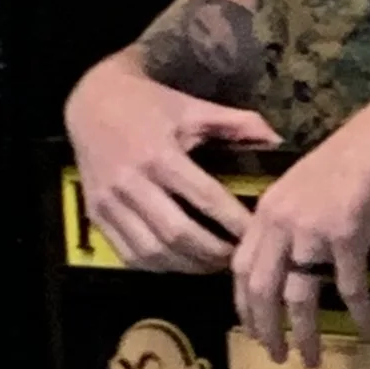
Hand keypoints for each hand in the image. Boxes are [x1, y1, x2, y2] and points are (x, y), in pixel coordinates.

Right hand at [64, 53, 279, 271]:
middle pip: (178, 235)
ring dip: (188, 266)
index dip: (235, 222)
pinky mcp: (96, 216)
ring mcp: (109, 203)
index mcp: (159, 155)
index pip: (205, 199)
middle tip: (238, 259)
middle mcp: (131, 182)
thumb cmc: (148, 105)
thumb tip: (278, 141)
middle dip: (213, 253)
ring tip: (214, 264)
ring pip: (152, 252)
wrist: (90, 101)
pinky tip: (181, 263)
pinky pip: (129, 255)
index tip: (257, 235)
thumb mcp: (192, 107)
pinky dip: (159, 267)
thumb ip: (236, 124)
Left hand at [231, 87, 369, 363]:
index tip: (251, 329)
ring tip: (310, 358)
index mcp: (267, 211)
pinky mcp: (348, 237)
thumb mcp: (301, 186)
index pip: (240, 267)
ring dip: (304, 334)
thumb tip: (284, 258)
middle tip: (274, 355)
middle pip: (262, 290)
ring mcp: (313, 231)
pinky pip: (349, 287)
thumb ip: (286, 220)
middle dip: (265, 330)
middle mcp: (282, 223)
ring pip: (299, 297)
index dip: (243, 304)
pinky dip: (359, 313)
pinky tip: (367, 329)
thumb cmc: (349, 160)